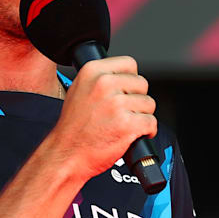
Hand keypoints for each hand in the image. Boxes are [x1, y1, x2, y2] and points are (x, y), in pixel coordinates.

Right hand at [46, 56, 156, 182]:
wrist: (66, 154)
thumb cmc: (73, 128)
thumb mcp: (79, 90)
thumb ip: (101, 79)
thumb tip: (124, 77)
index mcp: (92, 71)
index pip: (129, 63)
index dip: (130, 79)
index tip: (125, 91)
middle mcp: (104, 84)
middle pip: (142, 84)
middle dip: (137, 99)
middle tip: (122, 112)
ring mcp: (117, 104)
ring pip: (149, 103)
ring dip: (141, 116)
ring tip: (123, 124)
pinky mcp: (128, 124)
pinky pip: (151, 122)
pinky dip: (147, 131)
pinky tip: (132, 134)